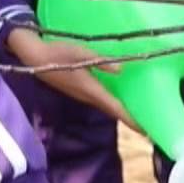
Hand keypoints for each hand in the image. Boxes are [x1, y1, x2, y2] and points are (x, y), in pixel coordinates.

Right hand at [6, 27, 139, 135]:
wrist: (33, 56)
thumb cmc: (58, 52)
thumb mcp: (80, 52)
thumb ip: (101, 61)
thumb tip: (121, 70)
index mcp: (90, 89)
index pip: (115, 108)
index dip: (131, 119)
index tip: (147, 129)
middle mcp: (88, 96)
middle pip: (113, 111)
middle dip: (131, 119)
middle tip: (150, 125)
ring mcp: (82, 95)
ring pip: (107, 107)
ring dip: (122, 112)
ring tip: (139, 114)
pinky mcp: (79, 91)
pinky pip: (100, 101)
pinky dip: (113, 104)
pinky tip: (120, 98)